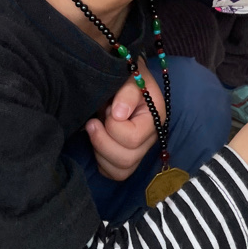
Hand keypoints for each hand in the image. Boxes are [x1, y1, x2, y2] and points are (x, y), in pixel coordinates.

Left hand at [85, 59, 165, 180]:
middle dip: (102, 141)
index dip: (113, 127)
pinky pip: (114, 173)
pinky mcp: (126, 156)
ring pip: (121, 171)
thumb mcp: (130, 75)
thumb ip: (127, 91)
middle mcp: (150, 138)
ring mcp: (139, 150)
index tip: (107, 108)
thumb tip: (119, 114)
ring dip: (100, 152)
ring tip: (93, 130)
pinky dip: (102, 163)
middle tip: (93, 121)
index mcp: (155, 118)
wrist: (122, 78)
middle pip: (127, 159)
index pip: (133, 138)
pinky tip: (96, 143)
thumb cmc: (127, 75)